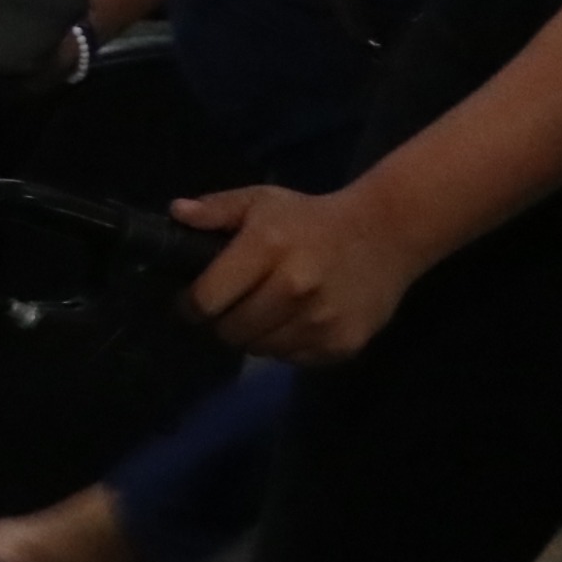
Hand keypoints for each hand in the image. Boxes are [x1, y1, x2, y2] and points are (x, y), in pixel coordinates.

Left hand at [177, 182, 431, 362]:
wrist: (386, 235)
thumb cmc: (311, 219)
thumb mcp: (260, 202)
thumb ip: (216, 210)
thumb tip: (176, 213)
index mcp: (266, 249)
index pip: (207, 299)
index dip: (190, 305)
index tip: (189, 302)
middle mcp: (293, 289)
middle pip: (230, 332)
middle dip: (220, 323)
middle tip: (226, 310)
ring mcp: (321, 321)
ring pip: (260, 350)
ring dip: (252, 337)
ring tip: (259, 314)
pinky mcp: (343, 344)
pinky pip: (294, 359)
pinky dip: (284, 347)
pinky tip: (291, 322)